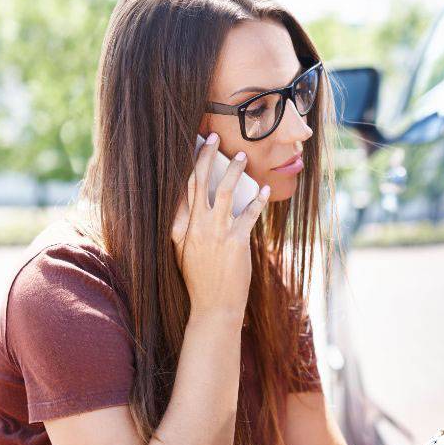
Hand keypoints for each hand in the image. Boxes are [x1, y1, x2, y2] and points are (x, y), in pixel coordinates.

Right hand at [171, 132, 269, 321]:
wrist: (213, 307)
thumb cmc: (200, 279)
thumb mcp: (182, 252)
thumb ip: (183, 227)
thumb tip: (189, 202)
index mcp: (178, 228)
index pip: (182, 189)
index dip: (188, 165)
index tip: (194, 145)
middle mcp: (195, 227)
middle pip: (199, 182)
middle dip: (207, 156)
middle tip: (215, 137)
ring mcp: (216, 233)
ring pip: (225, 191)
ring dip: (234, 170)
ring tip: (242, 155)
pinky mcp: (236, 242)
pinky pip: (249, 213)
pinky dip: (258, 199)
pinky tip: (265, 189)